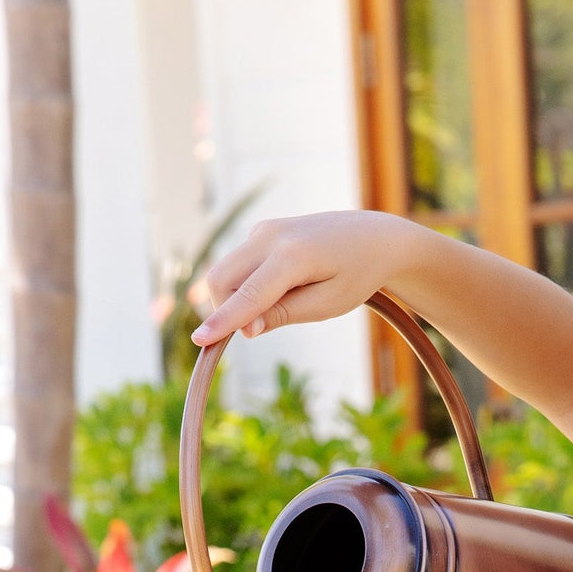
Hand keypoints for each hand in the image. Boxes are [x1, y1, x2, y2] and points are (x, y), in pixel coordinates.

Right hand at [193, 211, 409, 344]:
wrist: (373, 237)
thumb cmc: (356, 275)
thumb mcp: (328, 304)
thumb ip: (284, 314)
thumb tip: (246, 329)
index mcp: (293, 255)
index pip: (248, 295)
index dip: (223, 322)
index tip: (199, 341)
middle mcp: (271, 235)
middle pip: (221, 279)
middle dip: (226, 311)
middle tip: (259, 328)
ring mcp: (263, 230)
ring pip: (225, 272)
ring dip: (237, 299)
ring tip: (286, 300)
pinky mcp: (262, 232)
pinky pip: (239, 266)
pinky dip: (247, 286)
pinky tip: (283, 288)